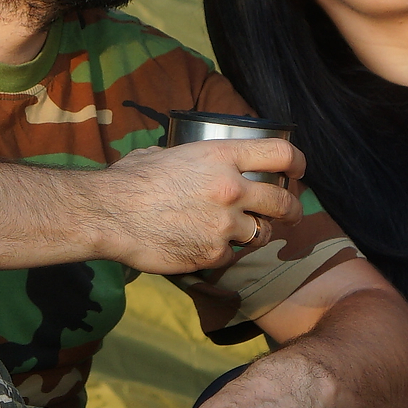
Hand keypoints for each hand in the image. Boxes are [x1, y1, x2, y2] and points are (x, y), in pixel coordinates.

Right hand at [91, 139, 302, 274]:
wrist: (110, 214)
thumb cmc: (130, 181)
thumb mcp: (166, 154)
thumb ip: (192, 158)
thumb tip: (191, 160)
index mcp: (221, 156)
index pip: (280, 153)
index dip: (296, 162)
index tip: (297, 171)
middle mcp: (231, 188)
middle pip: (282, 200)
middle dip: (291, 208)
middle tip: (289, 212)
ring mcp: (225, 224)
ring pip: (261, 232)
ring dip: (255, 233)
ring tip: (239, 232)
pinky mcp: (214, 253)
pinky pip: (232, 254)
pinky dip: (223, 252)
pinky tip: (203, 245)